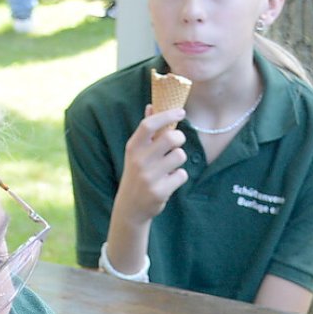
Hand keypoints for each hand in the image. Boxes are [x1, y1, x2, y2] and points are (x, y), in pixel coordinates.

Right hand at [113, 106, 188, 223]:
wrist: (130, 207)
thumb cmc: (136, 173)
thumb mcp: (136, 152)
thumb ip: (146, 131)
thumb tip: (151, 106)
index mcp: (133, 147)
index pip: (149, 124)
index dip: (167, 115)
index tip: (181, 112)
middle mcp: (139, 161)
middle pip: (172, 138)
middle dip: (180, 139)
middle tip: (176, 144)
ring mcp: (149, 177)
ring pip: (180, 156)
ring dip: (179, 160)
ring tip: (170, 167)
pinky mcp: (160, 191)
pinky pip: (182, 175)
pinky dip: (179, 177)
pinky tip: (169, 181)